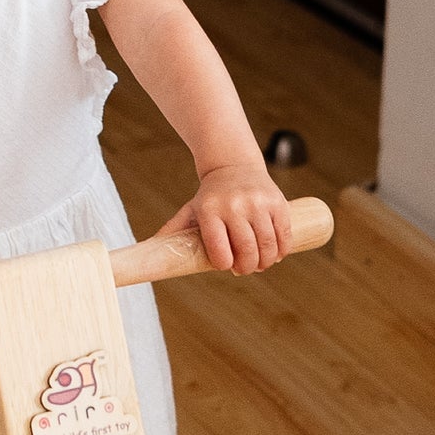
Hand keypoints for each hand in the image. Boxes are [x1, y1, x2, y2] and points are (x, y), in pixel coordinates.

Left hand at [157, 160, 292, 274]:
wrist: (234, 166)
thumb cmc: (210, 197)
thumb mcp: (190, 210)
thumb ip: (174, 230)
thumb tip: (150, 250)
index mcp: (210, 211)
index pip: (220, 251)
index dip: (225, 264)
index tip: (227, 265)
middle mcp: (234, 206)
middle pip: (247, 251)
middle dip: (248, 268)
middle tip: (245, 269)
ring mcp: (258, 203)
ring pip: (268, 245)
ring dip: (266, 262)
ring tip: (261, 263)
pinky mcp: (278, 201)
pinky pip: (284, 234)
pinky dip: (282, 250)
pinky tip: (276, 254)